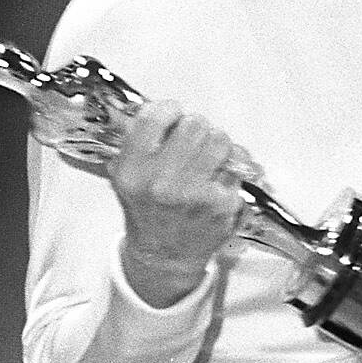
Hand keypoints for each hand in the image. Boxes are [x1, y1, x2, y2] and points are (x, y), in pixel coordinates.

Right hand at [108, 100, 263, 307]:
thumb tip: (161, 107)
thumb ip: (139, 139)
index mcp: (133, 170)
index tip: (173, 117)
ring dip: (216, 145)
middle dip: (196, 129)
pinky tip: (215, 183)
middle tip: (193, 141)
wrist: (164, 256)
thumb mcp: (126, 175)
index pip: (155, 116)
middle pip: (195, 124)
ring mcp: (195, 194)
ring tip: (207, 159)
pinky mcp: (223, 204)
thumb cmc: (148, 212)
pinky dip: (228, 171)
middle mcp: (162, 182)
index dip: (169, 110)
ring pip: (220, 140)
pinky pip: (235, 167)